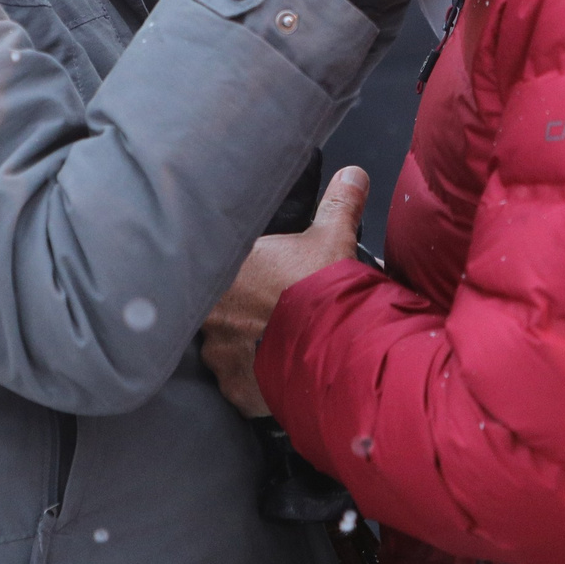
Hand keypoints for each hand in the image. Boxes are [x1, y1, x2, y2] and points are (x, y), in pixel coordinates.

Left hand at [202, 166, 368, 417]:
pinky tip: (274, 370)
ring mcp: (219, 354)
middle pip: (216, 310)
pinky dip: (253, 379)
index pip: (216, 271)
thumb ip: (338, 204)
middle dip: (238, 312)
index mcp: (225, 271)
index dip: (235, 278)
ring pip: (224, 347)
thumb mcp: (332, 238)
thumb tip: (354, 174)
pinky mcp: (234, 389)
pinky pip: (238, 383)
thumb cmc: (324, 288)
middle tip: (266, 314)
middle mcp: (210, 313)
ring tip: (273, 343)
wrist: (335, 347)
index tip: (252, 283)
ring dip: (243, 346)